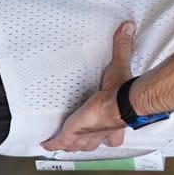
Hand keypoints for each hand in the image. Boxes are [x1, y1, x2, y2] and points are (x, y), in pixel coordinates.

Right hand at [42, 22, 136, 153]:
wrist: (120, 104)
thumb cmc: (123, 92)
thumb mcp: (120, 67)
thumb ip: (123, 48)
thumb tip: (127, 29)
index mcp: (114, 119)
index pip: (112, 136)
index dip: (109, 137)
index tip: (107, 134)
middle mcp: (102, 130)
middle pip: (92, 143)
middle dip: (86, 143)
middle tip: (79, 140)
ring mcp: (88, 134)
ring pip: (78, 145)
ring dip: (71, 144)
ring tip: (63, 142)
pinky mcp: (74, 133)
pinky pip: (60, 141)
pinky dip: (53, 143)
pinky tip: (45, 143)